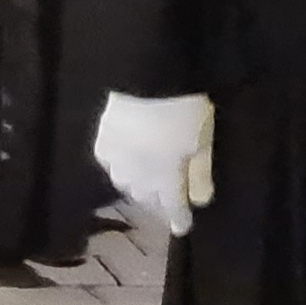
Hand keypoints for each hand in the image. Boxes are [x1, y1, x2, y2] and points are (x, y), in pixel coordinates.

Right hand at [94, 93, 215, 236]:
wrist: (145, 77)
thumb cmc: (183, 111)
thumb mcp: (203, 142)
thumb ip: (201, 174)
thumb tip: (200, 201)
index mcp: (165, 180)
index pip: (172, 209)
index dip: (179, 220)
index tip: (182, 227)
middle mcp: (137, 178)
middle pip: (147, 200)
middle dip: (159, 203)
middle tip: (168, 197)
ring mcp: (115, 160)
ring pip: (126, 185)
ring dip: (139, 187)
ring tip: (147, 180)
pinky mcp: (102, 142)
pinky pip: (110, 164)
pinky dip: (120, 167)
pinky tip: (126, 160)